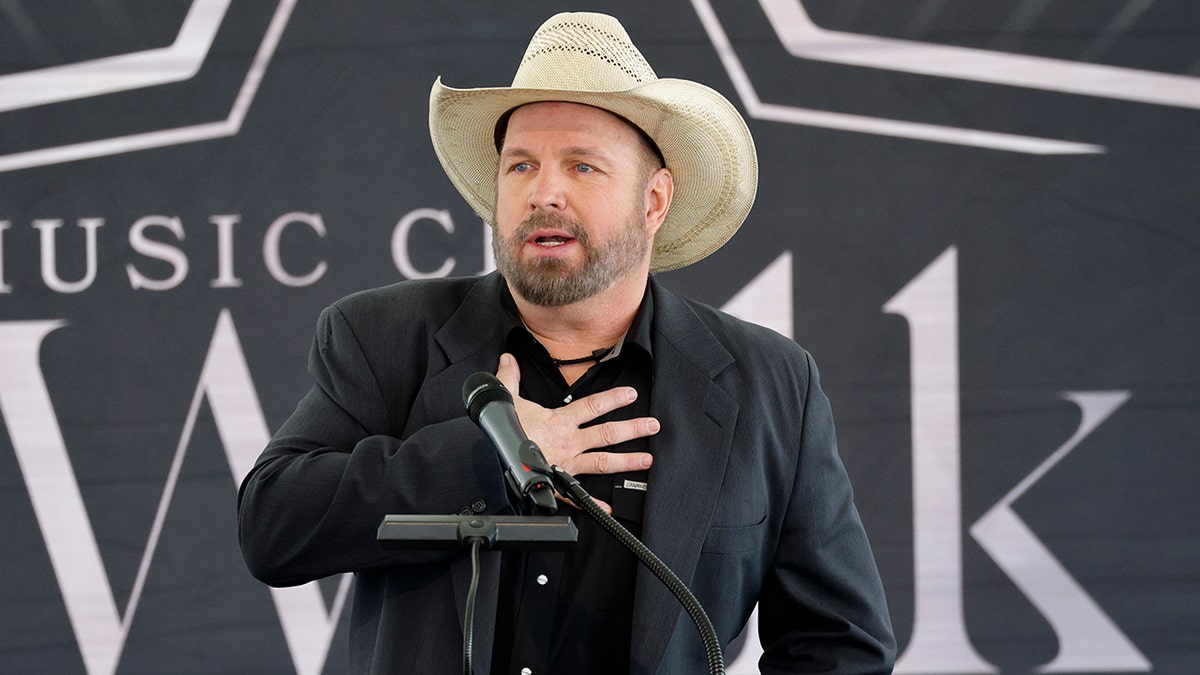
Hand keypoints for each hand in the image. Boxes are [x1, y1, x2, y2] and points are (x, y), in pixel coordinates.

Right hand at [495, 353, 658, 510]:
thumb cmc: (502, 431)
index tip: (632, 394)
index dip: (614, 399)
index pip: (592, 406)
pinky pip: (578, 496)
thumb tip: (508, 359)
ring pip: (602, 462)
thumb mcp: (505, 399)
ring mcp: (566, 463)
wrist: (491, 459)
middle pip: (606, 434)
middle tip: (653, 426)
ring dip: (626, 462)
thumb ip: (510, 377)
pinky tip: (610, 506)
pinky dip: (594, 503)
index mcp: (559, 421)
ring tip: (647, 461)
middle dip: (632, 429)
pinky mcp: (557, 482)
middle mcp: (568, 441)